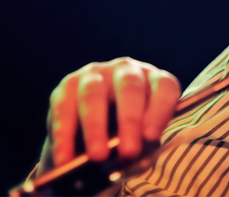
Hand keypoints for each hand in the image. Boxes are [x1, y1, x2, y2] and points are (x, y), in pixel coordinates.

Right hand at [38, 57, 180, 172]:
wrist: (94, 130)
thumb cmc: (128, 134)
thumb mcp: (141, 139)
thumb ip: (142, 147)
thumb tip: (131, 159)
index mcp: (154, 80)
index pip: (164, 87)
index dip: (160, 111)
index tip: (151, 137)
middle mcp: (126, 69)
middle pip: (130, 88)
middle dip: (129, 121)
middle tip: (128, 152)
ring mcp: (96, 73)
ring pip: (93, 94)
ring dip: (95, 128)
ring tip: (98, 156)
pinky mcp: (68, 84)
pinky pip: (64, 107)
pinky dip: (64, 135)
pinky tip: (65, 158)